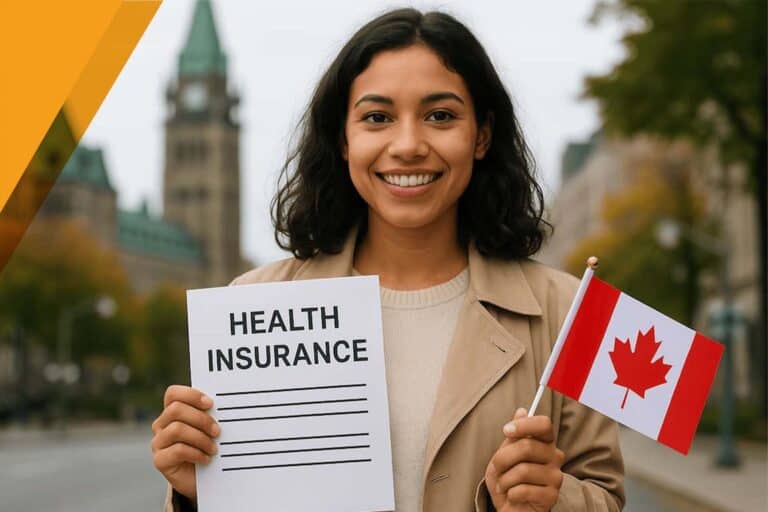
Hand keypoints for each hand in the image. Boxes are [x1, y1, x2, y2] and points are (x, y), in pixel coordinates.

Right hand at [151, 385, 219, 500]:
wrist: (202, 479)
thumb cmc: (208, 447)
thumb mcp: (210, 429)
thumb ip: (211, 416)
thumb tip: (224, 405)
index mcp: (173, 411)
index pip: (173, 394)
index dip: (191, 395)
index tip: (210, 404)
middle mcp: (161, 425)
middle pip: (175, 410)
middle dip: (200, 419)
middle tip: (217, 431)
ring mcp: (159, 443)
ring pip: (177, 429)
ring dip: (200, 438)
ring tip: (213, 448)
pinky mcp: (160, 460)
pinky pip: (178, 450)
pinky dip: (196, 453)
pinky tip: (206, 459)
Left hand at [484, 408, 564, 511]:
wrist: (511, 508)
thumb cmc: (508, 479)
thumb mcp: (504, 454)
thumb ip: (513, 436)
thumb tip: (522, 411)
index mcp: (544, 443)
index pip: (544, 424)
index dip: (524, 425)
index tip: (506, 430)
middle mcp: (554, 457)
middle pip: (527, 447)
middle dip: (503, 458)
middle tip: (496, 467)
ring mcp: (555, 477)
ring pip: (523, 470)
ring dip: (505, 480)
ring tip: (504, 485)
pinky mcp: (551, 496)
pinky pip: (524, 490)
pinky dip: (510, 493)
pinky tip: (512, 496)